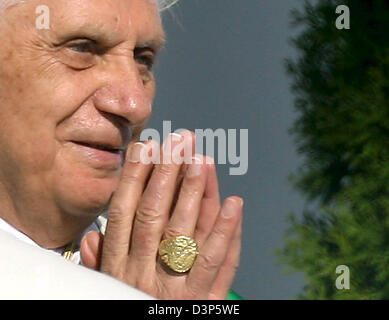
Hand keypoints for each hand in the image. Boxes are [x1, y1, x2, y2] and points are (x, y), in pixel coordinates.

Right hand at [80, 131, 242, 298]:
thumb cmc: (133, 305)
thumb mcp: (109, 288)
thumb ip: (101, 263)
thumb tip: (93, 237)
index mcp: (120, 266)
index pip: (126, 212)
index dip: (136, 177)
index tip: (147, 147)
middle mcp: (145, 272)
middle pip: (156, 215)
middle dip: (168, 174)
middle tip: (181, 140)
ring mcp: (176, 286)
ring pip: (186, 233)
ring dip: (196, 194)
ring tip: (203, 159)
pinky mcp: (204, 300)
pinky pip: (217, 263)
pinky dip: (227, 232)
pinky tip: (235, 202)